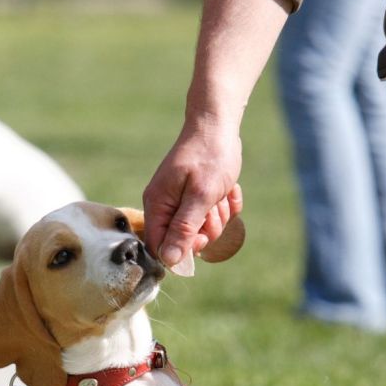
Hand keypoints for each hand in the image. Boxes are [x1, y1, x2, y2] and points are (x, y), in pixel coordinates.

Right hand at [142, 120, 242, 265]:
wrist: (218, 125)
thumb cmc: (210, 158)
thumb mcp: (200, 196)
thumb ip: (184, 229)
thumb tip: (169, 260)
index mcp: (157, 204)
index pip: (158, 246)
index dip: (181, 250)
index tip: (201, 238)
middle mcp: (164, 205)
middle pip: (182, 240)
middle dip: (205, 229)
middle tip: (213, 208)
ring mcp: (180, 200)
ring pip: (200, 229)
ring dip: (217, 217)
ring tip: (221, 194)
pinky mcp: (196, 197)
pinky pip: (212, 216)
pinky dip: (224, 206)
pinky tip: (228, 190)